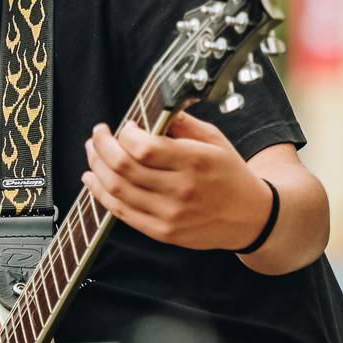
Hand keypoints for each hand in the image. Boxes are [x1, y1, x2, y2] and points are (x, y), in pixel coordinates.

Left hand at [82, 115, 268, 250]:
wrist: (249, 217)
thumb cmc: (231, 174)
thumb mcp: (215, 140)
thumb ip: (183, 123)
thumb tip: (153, 110)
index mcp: (195, 161)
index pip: (144, 147)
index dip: (124, 134)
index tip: (125, 126)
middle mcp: (181, 189)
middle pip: (124, 167)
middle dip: (102, 146)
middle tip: (97, 134)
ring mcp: (170, 214)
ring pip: (117, 190)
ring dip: (96, 168)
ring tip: (92, 153)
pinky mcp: (162, 232)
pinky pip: (122, 212)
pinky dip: (101, 194)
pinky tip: (93, 179)